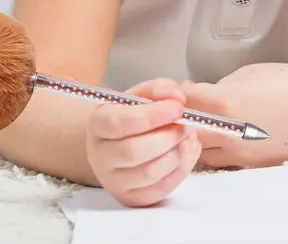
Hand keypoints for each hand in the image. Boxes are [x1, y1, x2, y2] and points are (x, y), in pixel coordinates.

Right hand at [86, 78, 201, 206]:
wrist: (120, 142)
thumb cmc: (134, 114)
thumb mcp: (143, 93)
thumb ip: (160, 89)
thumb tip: (177, 98)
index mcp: (98, 125)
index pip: (119, 123)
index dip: (152, 115)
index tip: (178, 108)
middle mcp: (100, 156)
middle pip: (133, 151)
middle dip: (168, 136)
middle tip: (186, 124)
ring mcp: (113, 181)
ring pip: (148, 173)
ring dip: (177, 153)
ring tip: (189, 136)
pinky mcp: (131, 198)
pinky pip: (159, 190)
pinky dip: (181, 169)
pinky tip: (188, 150)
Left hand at [181, 62, 287, 168]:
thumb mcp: (252, 72)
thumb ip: (221, 85)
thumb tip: (199, 92)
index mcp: (226, 103)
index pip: (181, 101)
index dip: (174, 93)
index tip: (174, 89)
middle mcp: (227, 134)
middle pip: (183, 131)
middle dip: (179, 119)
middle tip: (182, 107)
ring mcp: (238, 154)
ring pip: (199, 150)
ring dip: (195, 136)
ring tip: (205, 119)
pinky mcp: (249, 166)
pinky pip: (220, 159)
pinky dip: (215, 147)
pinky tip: (225, 131)